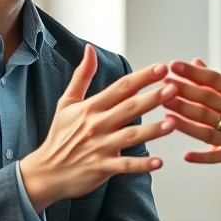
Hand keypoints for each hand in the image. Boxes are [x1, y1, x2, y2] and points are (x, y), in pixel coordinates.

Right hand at [21, 44, 176, 211]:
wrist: (46, 171)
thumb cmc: (60, 136)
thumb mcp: (67, 102)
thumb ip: (82, 76)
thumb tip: (89, 48)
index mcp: (91, 107)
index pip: (121, 88)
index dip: (142, 77)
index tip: (162, 68)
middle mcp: (97, 125)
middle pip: (129, 108)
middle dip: (152, 98)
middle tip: (174, 88)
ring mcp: (100, 147)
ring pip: (130, 136)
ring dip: (152, 130)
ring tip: (172, 123)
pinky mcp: (102, 168)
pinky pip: (125, 166)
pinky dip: (142, 165)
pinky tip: (159, 162)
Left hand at [163, 56, 220, 180]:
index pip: (217, 81)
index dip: (194, 72)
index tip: (176, 64)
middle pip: (207, 100)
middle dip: (182, 91)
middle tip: (160, 84)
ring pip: (207, 127)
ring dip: (184, 120)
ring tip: (164, 113)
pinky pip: (219, 156)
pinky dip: (203, 156)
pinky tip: (185, 155)